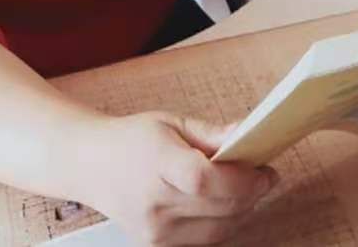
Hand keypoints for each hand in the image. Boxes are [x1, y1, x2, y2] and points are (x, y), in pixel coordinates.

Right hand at [80, 110, 276, 245]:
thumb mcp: (172, 123)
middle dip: (252, 193)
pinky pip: (205, 238)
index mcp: (156, 163)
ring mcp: (155, 230)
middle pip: (218, 207)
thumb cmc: (132, 139)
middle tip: (264, 174)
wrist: (92, 166)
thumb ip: (212, 133)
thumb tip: (247, 133)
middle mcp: (154, 202)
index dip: (240, 179)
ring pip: (218, 229)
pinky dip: (222, 221)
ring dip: (242, 209)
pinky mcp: (157, 245)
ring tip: (246, 186)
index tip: (263, 169)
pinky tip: (224, 202)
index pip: (203, 180)